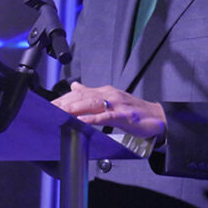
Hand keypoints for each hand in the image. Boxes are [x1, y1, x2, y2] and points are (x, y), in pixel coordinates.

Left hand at [52, 82, 166, 142]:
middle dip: (65, 102)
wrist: (157, 118)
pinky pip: (106, 117)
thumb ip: (92, 93)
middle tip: (50, 108)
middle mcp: (110, 95)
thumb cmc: (134, 111)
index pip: (80, 93)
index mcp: (105, 92)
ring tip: (61, 112)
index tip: (50, 104)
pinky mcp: (125, 116)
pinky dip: (93, 118)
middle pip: (83, 97)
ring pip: (93, 104)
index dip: (64, 98)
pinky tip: (83, 121)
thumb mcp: (111, 100)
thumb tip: (74, 86)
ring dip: (76, 108)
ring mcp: (118, 105)